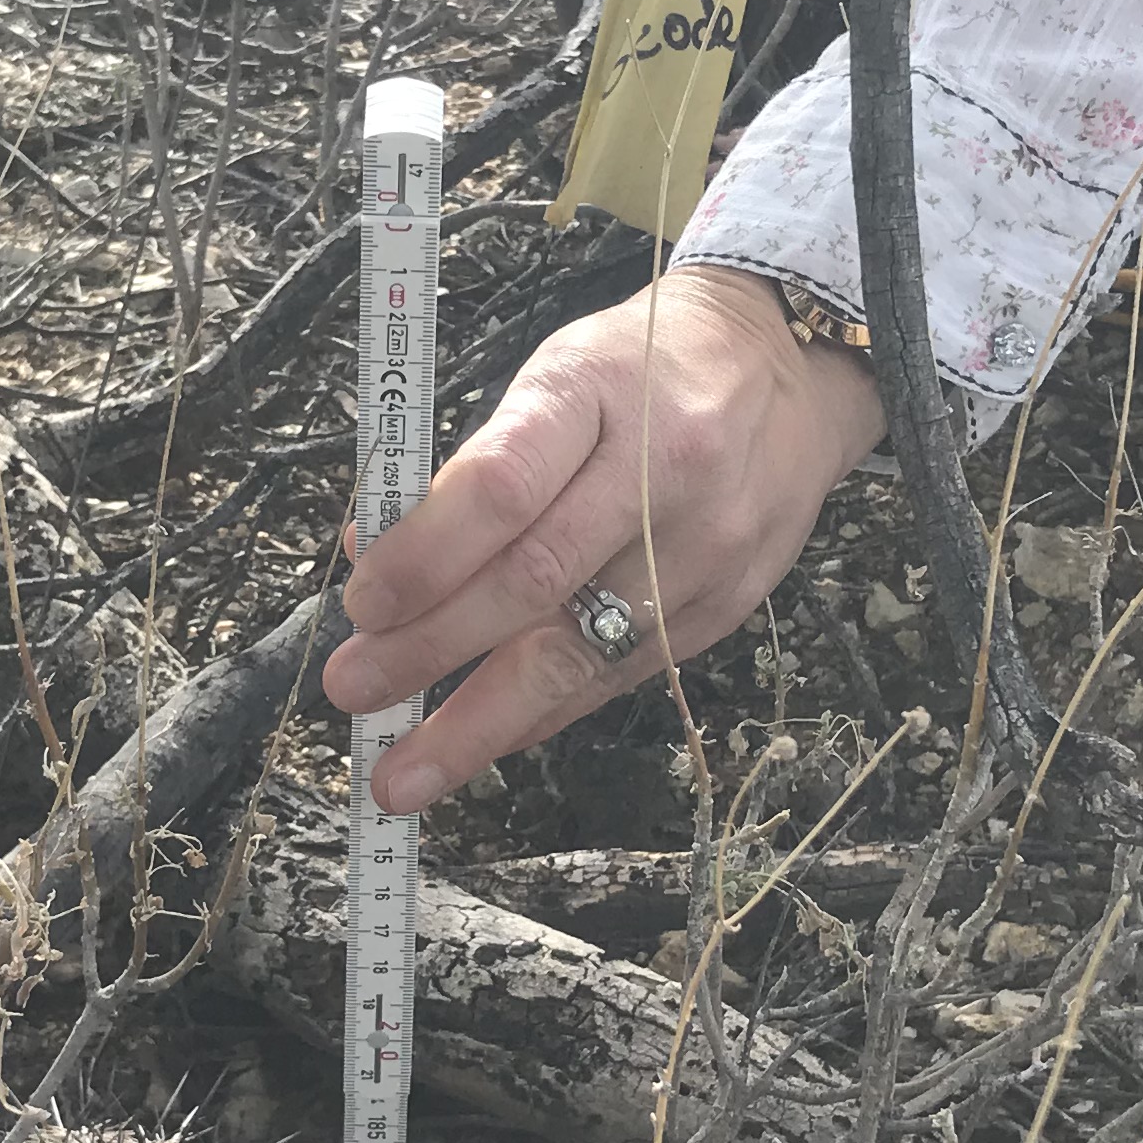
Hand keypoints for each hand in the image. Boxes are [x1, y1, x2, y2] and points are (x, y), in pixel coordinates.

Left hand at [320, 263, 887, 812]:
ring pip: (581, 652)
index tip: (363, 605)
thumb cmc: (643, 369)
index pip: (503, 485)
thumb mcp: (556, 374)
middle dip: (431, 650)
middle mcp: (663, 470)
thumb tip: (376, 553)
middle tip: (354, 690)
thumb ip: (475, 465)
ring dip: (480, 722)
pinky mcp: (728, 603)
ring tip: (404, 774)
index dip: (426, 555)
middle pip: (535, 581)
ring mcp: (706, 546)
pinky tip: (490, 739)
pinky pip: (622, 674)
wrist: (788, 368)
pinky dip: (545, 714)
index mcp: (599, 392)